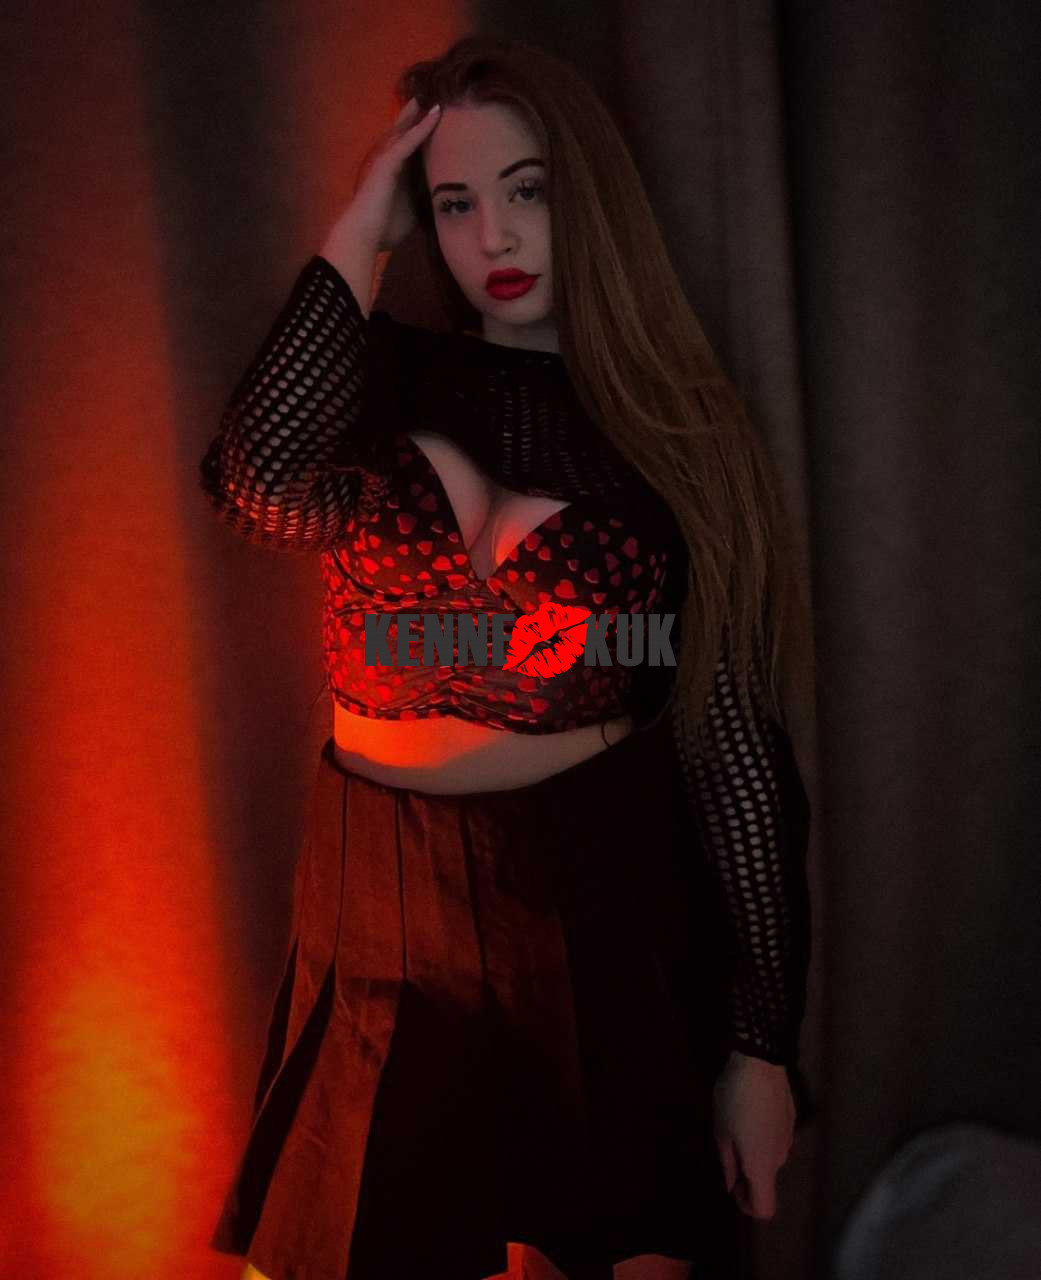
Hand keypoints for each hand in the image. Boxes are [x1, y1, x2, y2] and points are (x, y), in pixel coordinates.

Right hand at [328, 97, 441, 253]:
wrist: (363, 236)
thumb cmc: (384, 230)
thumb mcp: (410, 213)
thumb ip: (420, 202)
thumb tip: (440, 203)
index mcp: (391, 174)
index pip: (406, 150)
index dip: (416, 136)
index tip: (430, 123)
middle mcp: (387, 163)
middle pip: (402, 134)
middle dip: (413, 118)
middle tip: (428, 101)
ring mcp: (386, 161)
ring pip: (404, 132)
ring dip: (417, 115)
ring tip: (431, 98)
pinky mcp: (388, 164)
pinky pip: (408, 141)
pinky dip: (422, 128)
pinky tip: (435, 114)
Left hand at [712, 1051, 795, 1219]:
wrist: (761, 1061)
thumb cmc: (735, 1099)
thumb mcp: (721, 1131)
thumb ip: (727, 1163)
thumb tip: (731, 1183)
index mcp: (762, 1166)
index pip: (765, 1208)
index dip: (746, 1206)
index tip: (732, 1186)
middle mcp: (781, 1158)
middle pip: (767, 1181)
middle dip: (747, 1175)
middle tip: (727, 1151)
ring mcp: (790, 1137)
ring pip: (771, 1158)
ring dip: (755, 1153)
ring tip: (736, 1126)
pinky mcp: (792, 1119)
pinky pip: (777, 1139)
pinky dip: (764, 1136)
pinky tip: (750, 1112)